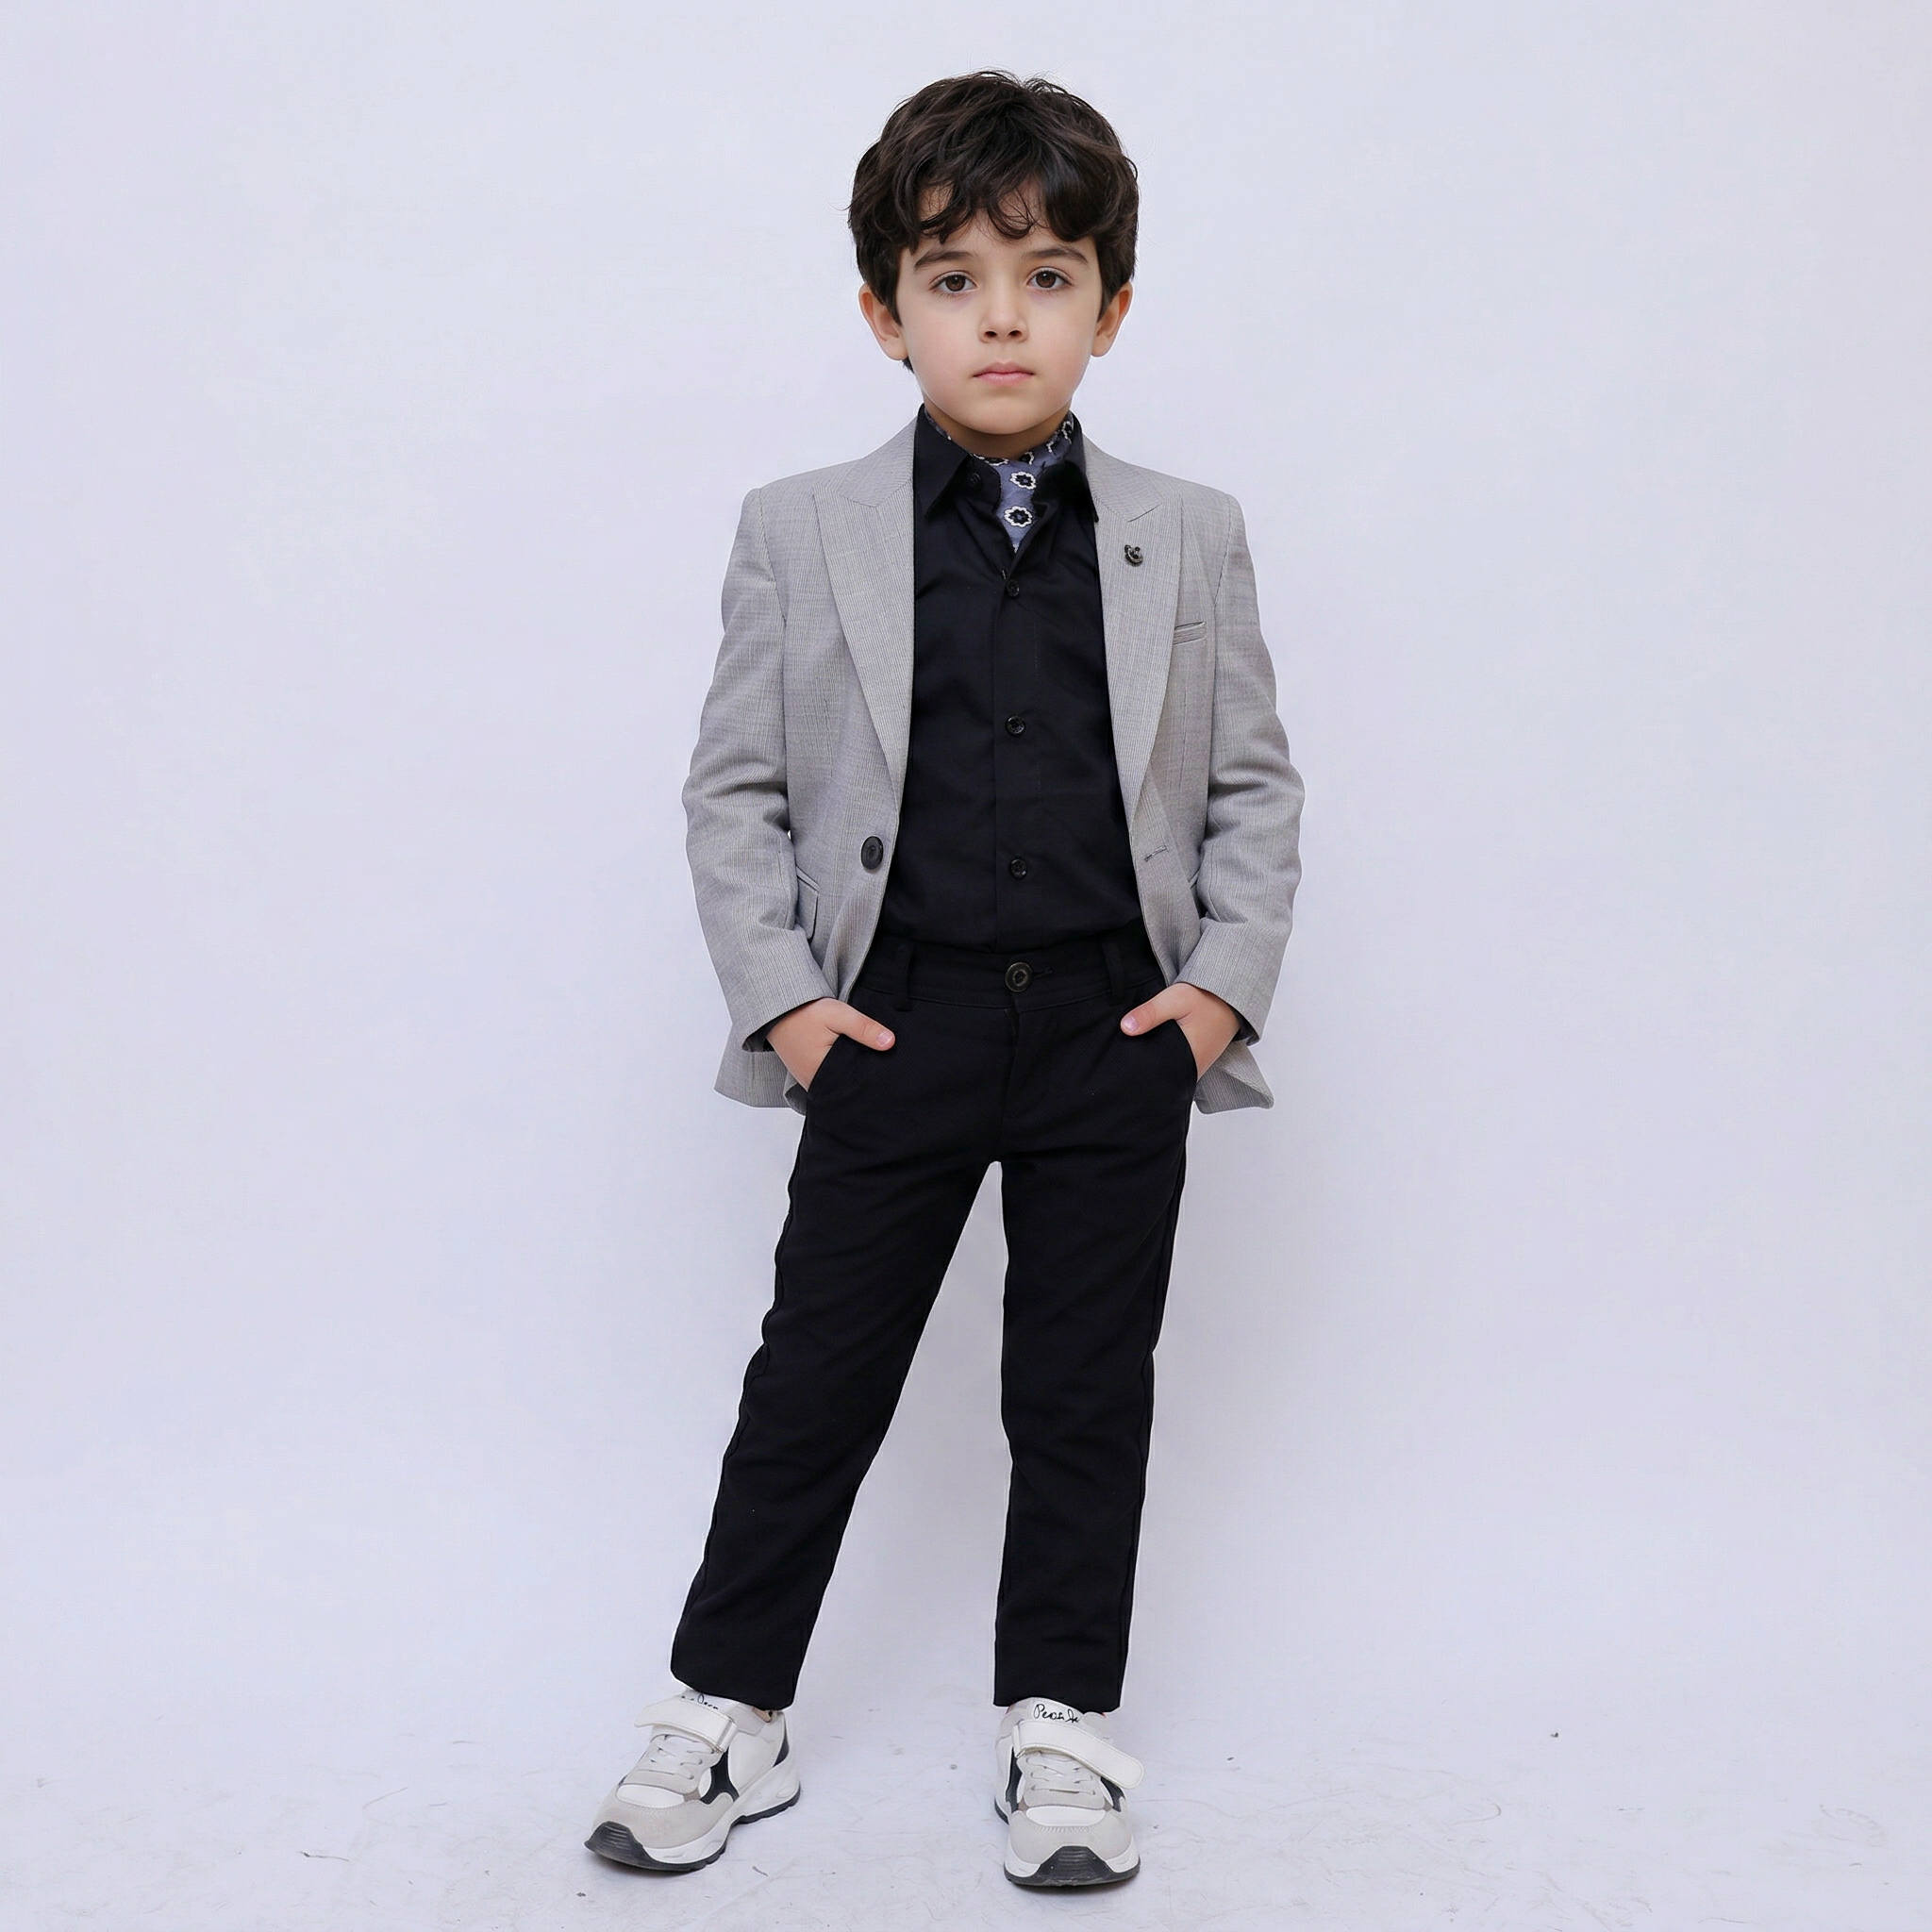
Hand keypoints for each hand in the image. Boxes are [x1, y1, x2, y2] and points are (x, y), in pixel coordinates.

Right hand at [767, 997, 894, 1088]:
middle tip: (885, 1067)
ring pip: (839, 1084)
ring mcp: (810, 1081)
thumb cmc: (805, 1013)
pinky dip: (841, 1072)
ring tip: (872, 1064)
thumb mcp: (838, 1015)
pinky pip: (830, 1079)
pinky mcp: (808, 1074)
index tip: (890, 1070)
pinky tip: (853, 1062)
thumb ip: (863, 1029)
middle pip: (848, 1087)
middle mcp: (815, 1084)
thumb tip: (890, 1043)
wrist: (777, 1009)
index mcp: (822, 1075)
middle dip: (865, 1078)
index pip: (856, 1085)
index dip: (873, 1077)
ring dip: (853, 1075)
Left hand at [1120, 983, 1238, 1077]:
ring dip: (1153, 1060)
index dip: (1137, 1069)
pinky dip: (1164, 1055)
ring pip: (1167, 1069)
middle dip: (1143, 1065)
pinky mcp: (1196, 1058)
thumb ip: (1151, 1013)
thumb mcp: (1176, 1000)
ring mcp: (1196, 1065)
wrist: (1231, 997)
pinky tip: (1152, 1044)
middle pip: (1160, 1074)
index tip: (1122, 1060)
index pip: (1156, 1075)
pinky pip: (1175, 1062)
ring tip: (1134, 1050)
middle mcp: (1193, 1069)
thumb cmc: (1207, 999)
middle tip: (1123, 1054)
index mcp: (1188, 1062)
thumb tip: (1125, 1028)